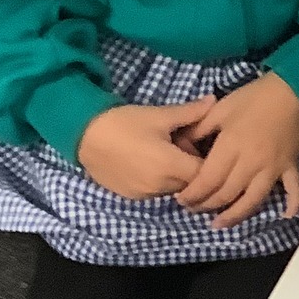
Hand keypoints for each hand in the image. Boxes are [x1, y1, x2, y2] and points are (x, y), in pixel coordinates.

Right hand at [78, 98, 214, 199]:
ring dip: (177, 175)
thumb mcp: (159, 116)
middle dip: (194, 167)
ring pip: (175, 189)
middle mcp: (161, 187)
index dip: (211, 160)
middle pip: (192, 184)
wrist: (84, 134)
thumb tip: (214, 101)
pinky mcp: (132, 196)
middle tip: (184, 145)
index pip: (207, 173)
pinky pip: (156, 192)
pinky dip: (160, 180)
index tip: (204, 145)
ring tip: (165, 152)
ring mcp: (145, 195)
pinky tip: (149, 161)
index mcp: (172, 167)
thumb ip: (191, 113)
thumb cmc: (125, 122)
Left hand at [174, 74, 298, 229]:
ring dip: (235, 215)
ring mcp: (273, 167)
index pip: (207, 179)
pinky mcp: (290, 166)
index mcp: (231, 146)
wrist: (292, 89)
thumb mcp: (220, 109)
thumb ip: (199, 129)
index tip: (181, 200)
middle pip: (226, 194)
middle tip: (193, 209)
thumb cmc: (254, 98)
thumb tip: (182, 146)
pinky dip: (293, 204)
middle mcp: (251, 163)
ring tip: (220, 223)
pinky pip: (294, 189)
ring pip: (252, 200)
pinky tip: (286, 216)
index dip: (192, 194)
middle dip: (206, 206)